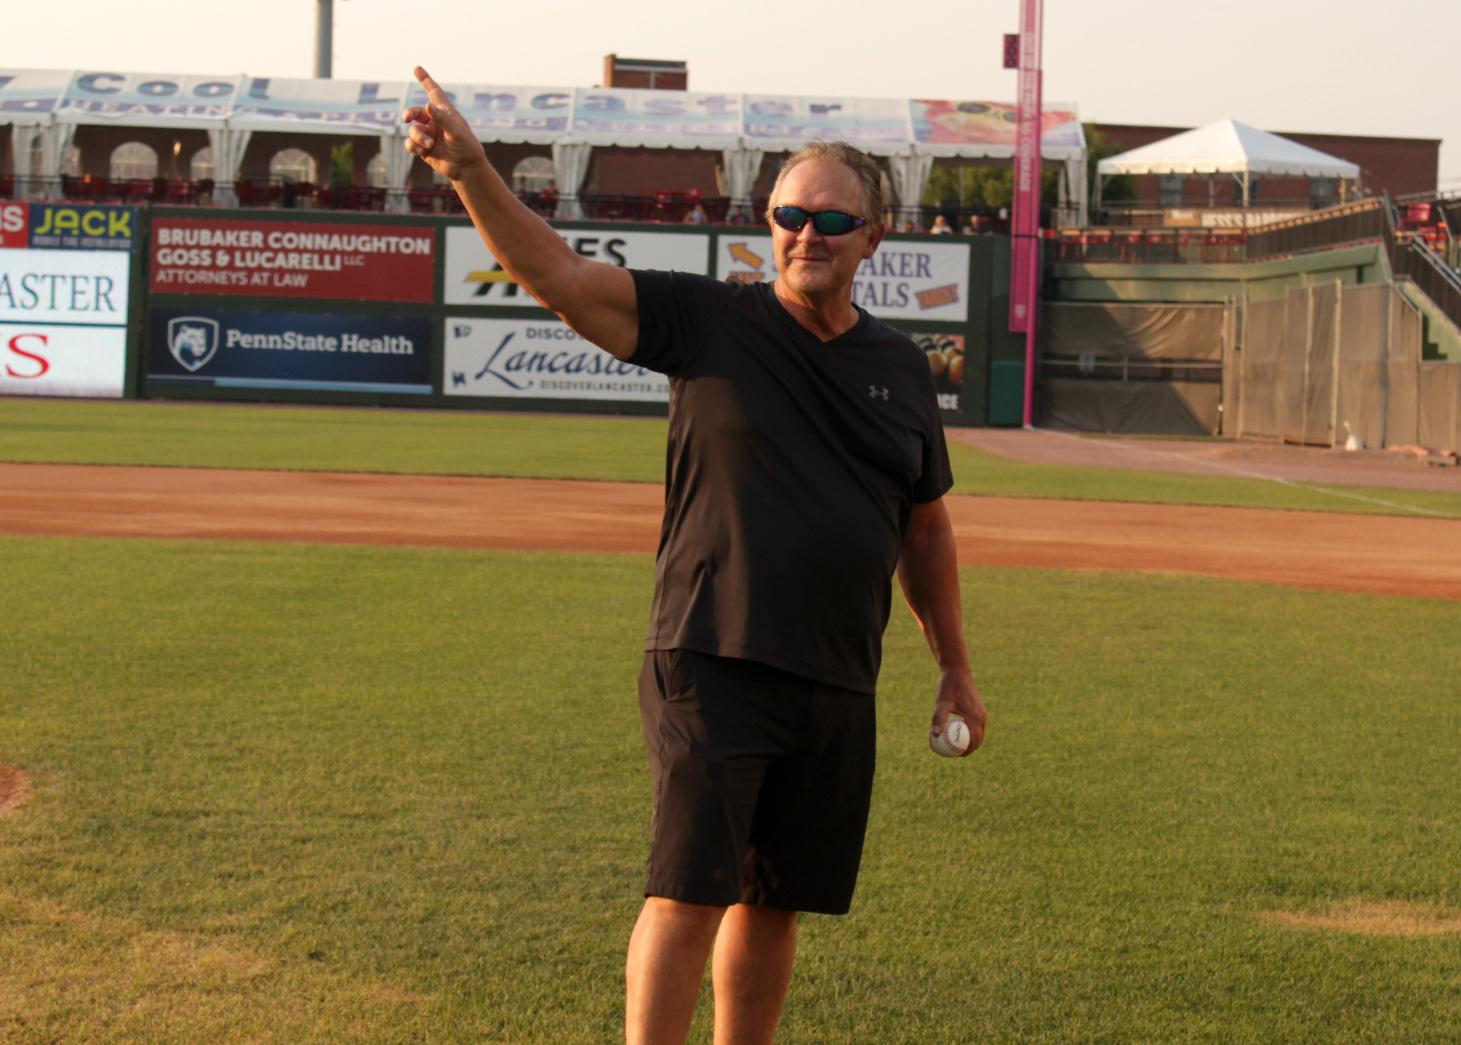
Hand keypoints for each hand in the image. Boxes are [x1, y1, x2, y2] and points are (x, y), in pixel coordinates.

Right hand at [401, 66, 486, 180]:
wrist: (466, 168)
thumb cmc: (466, 147)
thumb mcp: (456, 131)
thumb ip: (442, 118)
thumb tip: (427, 105)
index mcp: (445, 113)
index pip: (434, 92)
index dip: (426, 80)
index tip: (417, 68)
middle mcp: (435, 122)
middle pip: (416, 112)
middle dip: (410, 113)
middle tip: (408, 118)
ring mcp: (428, 135)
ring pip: (413, 130)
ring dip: (418, 136)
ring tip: (429, 144)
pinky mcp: (423, 148)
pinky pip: (410, 143)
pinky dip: (412, 146)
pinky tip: (420, 150)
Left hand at [930, 666, 986, 756]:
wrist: (957, 670)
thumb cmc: (948, 686)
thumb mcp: (941, 703)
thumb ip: (938, 718)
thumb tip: (934, 735)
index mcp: (975, 717)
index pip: (974, 740)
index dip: (967, 750)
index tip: (957, 756)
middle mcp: (981, 716)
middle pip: (979, 738)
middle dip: (970, 748)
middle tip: (957, 754)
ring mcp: (982, 712)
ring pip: (979, 732)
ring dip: (972, 741)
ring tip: (958, 747)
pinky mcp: (979, 708)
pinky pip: (977, 725)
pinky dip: (972, 732)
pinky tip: (960, 733)